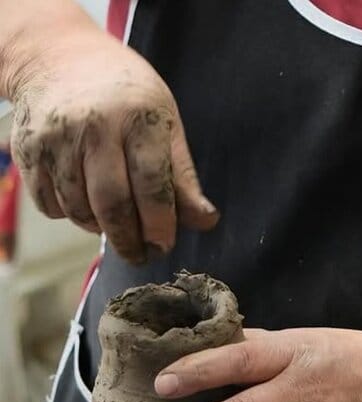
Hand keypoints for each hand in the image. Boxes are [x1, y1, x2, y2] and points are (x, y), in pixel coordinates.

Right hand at [6, 21, 217, 262]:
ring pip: (78, 210)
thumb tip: (206, 222)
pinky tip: (87, 204)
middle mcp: (92, 127)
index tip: (165, 245)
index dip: (160, 223)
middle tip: (142, 255)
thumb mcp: (165, 124)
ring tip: (117, 224)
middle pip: (111, 203)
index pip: (151, 183)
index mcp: (137, 118)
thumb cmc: (127, 97)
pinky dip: (71, 216)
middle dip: (129, 239)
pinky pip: (50, 205)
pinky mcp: (26, 150)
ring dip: (101, 229)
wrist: (60, 58)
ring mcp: (54, 139)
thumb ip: (182, 176)